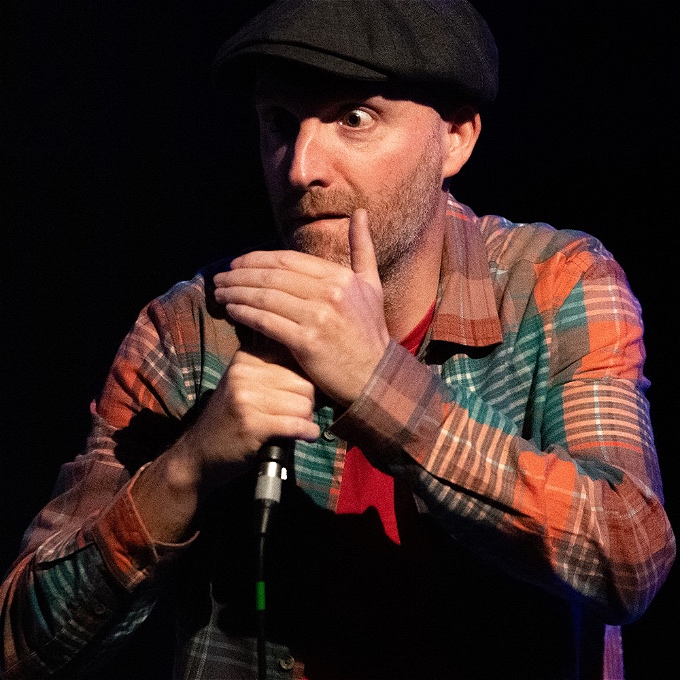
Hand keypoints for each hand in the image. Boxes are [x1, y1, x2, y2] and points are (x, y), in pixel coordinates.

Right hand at [174, 347, 318, 492]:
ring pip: (303, 406)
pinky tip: (306, 437)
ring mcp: (246, 397)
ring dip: (307, 421)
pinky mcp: (251, 424)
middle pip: (304, 384)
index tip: (298, 398)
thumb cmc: (231, 419)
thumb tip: (316, 369)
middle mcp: (244, 372)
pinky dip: (308, 433)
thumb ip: (274, 372)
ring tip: (298, 427)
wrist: (199, 453)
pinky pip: (296, 425)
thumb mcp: (246, 384)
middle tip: (300, 417)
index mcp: (246, 357)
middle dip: (308, 404)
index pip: (295, 361)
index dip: (304, 383)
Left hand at [214, 209, 389, 404]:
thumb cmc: (370, 332)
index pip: (287, 259)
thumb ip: (362, 248)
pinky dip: (244, 313)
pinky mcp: (306, 342)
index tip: (236, 263)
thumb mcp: (372, 284)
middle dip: (239, 274)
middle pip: (271, 276)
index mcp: (339, 276)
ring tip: (220, 292)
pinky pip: (265, 321)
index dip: (256, 259)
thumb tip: (360, 211)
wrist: (376, 376)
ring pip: (265, 296)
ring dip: (236, 292)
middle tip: (220, 277)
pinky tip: (232, 310)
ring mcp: (317, 316)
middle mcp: (329, 292)